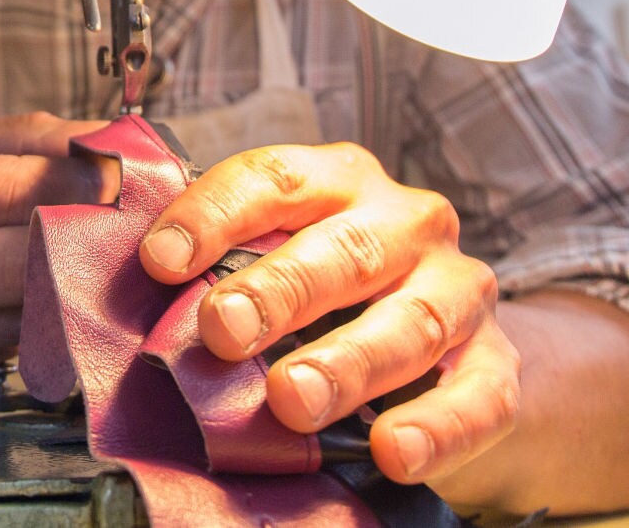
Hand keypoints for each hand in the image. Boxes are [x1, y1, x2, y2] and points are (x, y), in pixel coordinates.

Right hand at [0, 108, 106, 403]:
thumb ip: (20, 138)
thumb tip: (113, 144)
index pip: (14, 194)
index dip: (85, 185)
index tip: (129, 176)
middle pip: (26, 264)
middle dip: (85, 239)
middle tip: (120, 219)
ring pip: (21, 317)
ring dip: (60, 286)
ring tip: (70, 252)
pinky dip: (18, 323)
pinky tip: (8, 295)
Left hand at [138, 142, 518, 486]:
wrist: (443, 349)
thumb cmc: (330, 294)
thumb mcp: (275, 260)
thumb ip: (218, 268)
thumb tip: (131, 287)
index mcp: (339, 182)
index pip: (276, 178)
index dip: (216, 215)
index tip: (161, 260)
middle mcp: (406, 224)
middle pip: (344, 249)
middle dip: (279, 290)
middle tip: (223, 331)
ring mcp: (459, 292)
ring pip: (410, 320)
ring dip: (348, 362)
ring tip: (292, 399)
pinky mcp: (497, 366)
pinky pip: (477, 397)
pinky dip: (436, 426)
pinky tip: (395, 449)